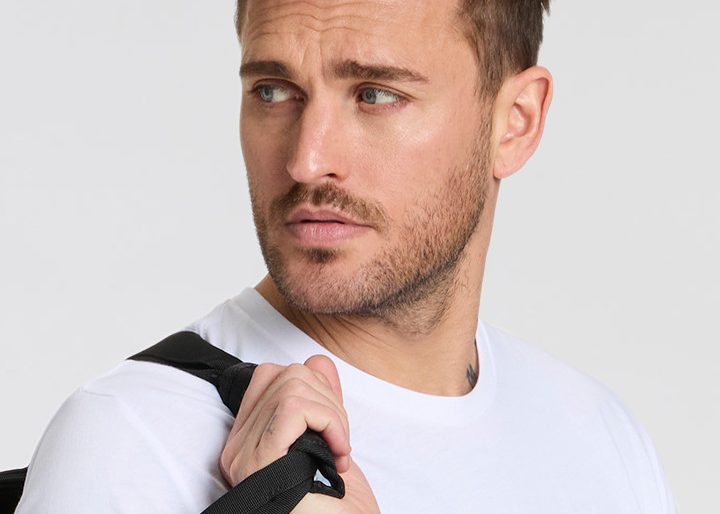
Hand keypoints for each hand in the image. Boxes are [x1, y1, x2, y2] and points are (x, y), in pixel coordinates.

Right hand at [219, 355, 379, 512]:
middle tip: (340, 442)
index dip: (311, 385)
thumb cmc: (337, 509)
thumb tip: (319, 361)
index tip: (332, 424)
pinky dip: (329, 420)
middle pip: (284, 373)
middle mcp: (238, 447)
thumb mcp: (331, 444)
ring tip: (340, 451)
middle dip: (328, 399)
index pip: (269, 376)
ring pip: (293, 384)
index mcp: (249, 442)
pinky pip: (294, 407)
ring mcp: (245, 455)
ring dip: (333, 413)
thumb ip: (322, 402)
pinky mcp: (261, 460)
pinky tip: (338, 452)